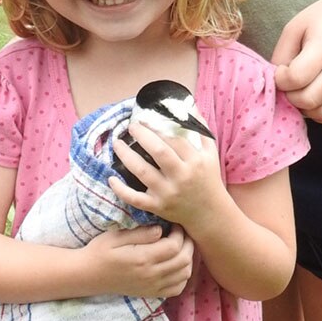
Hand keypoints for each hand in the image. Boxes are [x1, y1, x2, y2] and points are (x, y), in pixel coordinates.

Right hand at [82, 224, 193, 297]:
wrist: (89, 275)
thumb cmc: (100, 251)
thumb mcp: (116, 236)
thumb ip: (140, 233)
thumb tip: (161, 229)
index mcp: (142, 259)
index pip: (174, 246)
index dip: (180, 233)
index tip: (175, 224)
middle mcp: (150, 275)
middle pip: (184, 261)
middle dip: (188, 244)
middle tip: (182, 233)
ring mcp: (152, 287)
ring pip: (184, 275)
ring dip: (188, 259)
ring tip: (181, 247)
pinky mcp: (151, 293)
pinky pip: (177, 289)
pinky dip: (183, 276)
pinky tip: (176, 265)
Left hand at [108, 121, 227, 230]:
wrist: (210, 214)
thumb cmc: (208, 179)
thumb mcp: (210, 154)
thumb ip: (201, 130)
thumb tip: (188, 106)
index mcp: (194, 162)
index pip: (175, 139)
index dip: (158, 127)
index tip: (144, 118)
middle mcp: (181, 177)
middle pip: (159, 152)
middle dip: (142, 136)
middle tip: (131, 126)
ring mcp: (168, 193)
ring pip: (143, 173)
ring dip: (126, 156)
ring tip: (117, 144)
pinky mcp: (158, 207)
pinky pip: (135, 199)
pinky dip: (121, 190)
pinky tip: (111, 178)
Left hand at [271, 0, 321, 123]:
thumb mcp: (296, 26)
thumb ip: (281, 53)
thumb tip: (274, 81)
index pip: (295, 79)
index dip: (281, 79)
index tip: (282, 70)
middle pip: (308, 100)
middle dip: (290, 96)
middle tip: (289, 84)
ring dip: (305, 109)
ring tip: (301, 93)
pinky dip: (320, 114)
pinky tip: (315, 99)